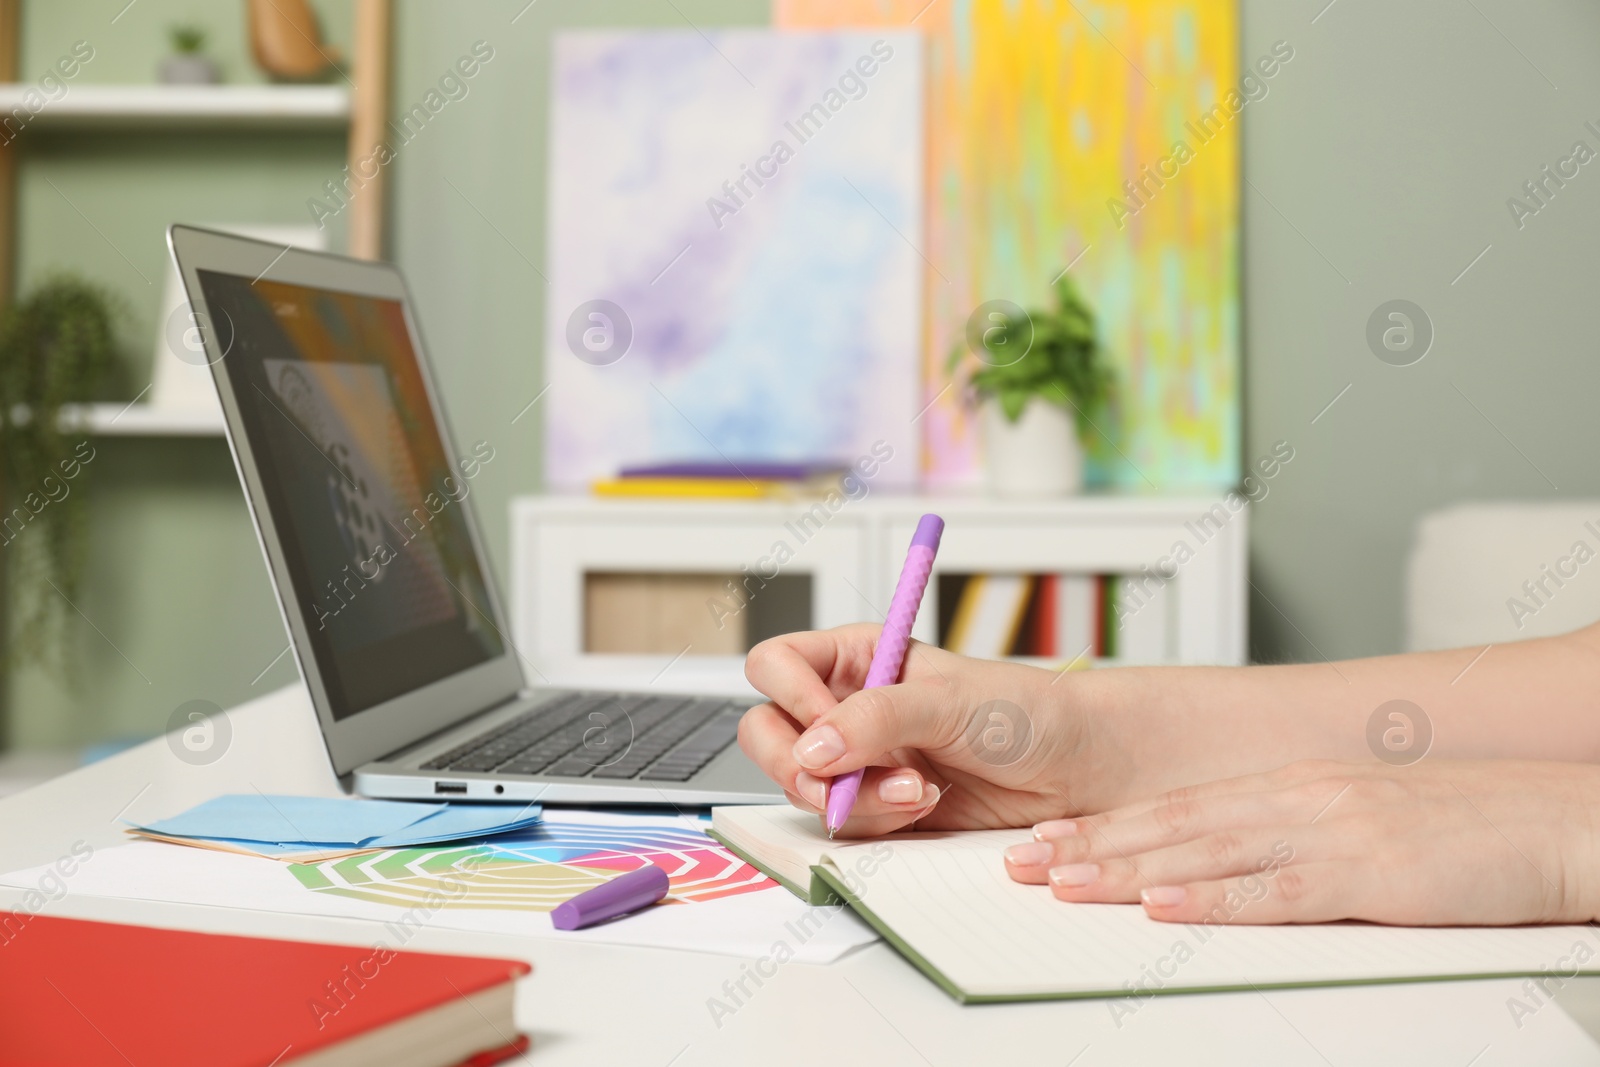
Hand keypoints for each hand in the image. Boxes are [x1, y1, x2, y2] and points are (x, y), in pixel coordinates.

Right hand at [741, 624, 1086, 836]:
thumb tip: (813, 747)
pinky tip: (926, 804)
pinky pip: (842, 822)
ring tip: (918, 789)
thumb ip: (874, 718)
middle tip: (841, 778)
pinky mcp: (878, 806)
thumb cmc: (1024, 712)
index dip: (787, 694)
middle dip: (800, 764)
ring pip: (803, 785)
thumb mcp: (946, 699)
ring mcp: (859, 759)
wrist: (1075, 770)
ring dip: (854, 796)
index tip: (823, 721)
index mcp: (855, 657)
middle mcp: (847, 706)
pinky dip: (876, 820)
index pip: (776, 665)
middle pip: (768, 733)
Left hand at [1003, 758, 1599, 925]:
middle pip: (1171, 825)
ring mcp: (1330, 829)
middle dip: (1089, 845)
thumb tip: (1224, 865)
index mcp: (1292, 784)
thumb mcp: (1361, 818)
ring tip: (1062, 883)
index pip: (1175, 807)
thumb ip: (1292, 836)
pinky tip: (1163, 908)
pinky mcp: (1369, 872)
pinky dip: (1213, 900)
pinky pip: (1275, 891)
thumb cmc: (1465, 826)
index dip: (1105, 826)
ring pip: (1205, 852)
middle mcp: (1297, 796)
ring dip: (1126, 870)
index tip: (1047, 841)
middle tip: (1022, 863)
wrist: (1559, 818)